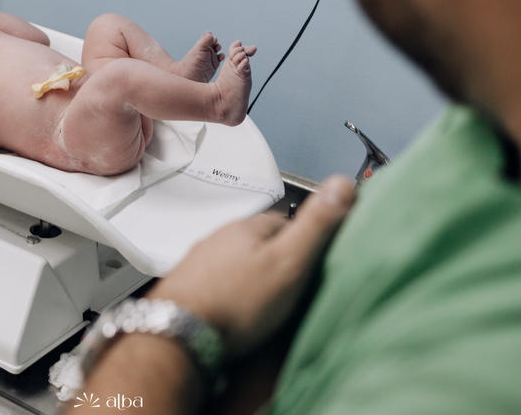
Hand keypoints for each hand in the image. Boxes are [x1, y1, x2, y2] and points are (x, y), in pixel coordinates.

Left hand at [149, 175, 354, 358]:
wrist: (178, 336)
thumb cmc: (236, 303)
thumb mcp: (289, 263)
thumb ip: (316, 226)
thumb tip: (342, 183)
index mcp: (248, 226)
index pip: (287, 222)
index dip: (306, 241)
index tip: (317, 259)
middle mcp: (220, 237)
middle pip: (260, 242)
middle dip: (276, 258)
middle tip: (294, 286)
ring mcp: (200, 261)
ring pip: (237, 262)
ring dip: (251, 275)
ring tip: (267, 301)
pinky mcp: (188, 287)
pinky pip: (218, 283)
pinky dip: (231, 292)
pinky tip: (237, 310)